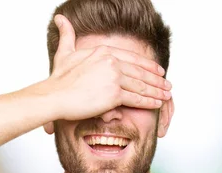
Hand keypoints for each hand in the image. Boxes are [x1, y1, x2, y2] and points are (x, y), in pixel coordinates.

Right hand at [45, 14, 171, 121]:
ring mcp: (113, 77)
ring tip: (167, 95)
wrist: (54, 96)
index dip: (147, 65)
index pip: (132, 58)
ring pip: (141, 85)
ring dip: (157, 91)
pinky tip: (158, 103)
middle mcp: (110, 61)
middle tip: (167, 84)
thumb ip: (67, 35)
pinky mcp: (114, 94)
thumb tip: (61, 18)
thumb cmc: (58, 79)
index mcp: (103, 51)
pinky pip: (136, 98)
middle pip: (140, 71)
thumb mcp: (65, 52)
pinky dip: (149, 101)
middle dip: (156, 79)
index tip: (158, 70)